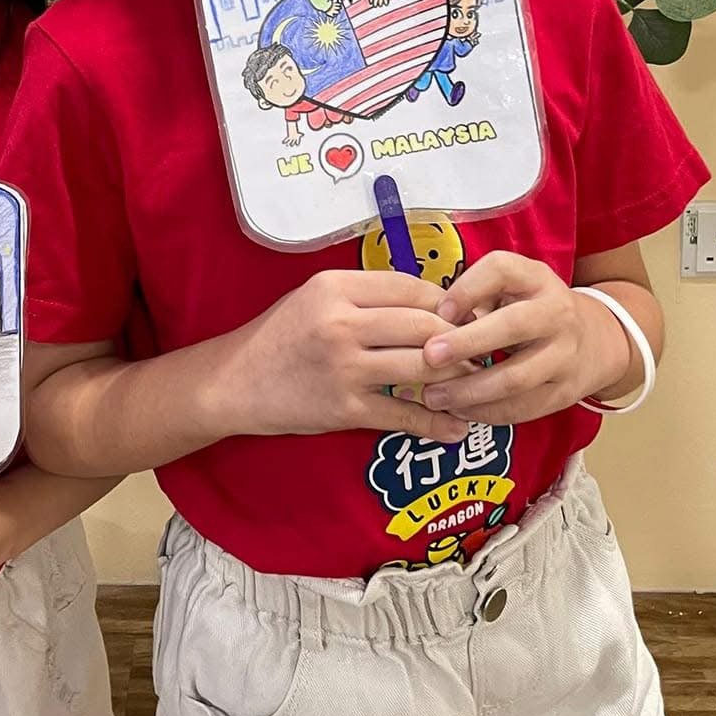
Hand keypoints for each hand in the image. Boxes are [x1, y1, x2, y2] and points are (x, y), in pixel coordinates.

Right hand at [220, 270, 480, 444]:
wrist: (234, 382)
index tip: (465, 314)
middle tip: (481, 350)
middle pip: (425, 324)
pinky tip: (456, 428)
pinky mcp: (343, 408)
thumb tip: (430, 301)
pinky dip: (436, 424)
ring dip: (457, 378)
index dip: (447, 301)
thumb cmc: (279, 335)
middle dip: (462, 339)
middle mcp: (341, 322)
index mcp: (335, 287)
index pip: (411, 287)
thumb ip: (366, 295)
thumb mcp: (314, 297)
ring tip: (474, 384)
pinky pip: (403, 415)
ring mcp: (343, 367)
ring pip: (422, 367)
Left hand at [413, 253, 631, 422]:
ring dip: (471, 390)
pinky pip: (523, 408)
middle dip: (467, 342)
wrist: (596, 339)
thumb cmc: (533, 307)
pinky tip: (460, 410)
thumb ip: (476, 295)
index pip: (501, 270)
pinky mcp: (565, 392)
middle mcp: (557, 313)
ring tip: (433, 396)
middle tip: (429, 356)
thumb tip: (433, 320)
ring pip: (517, 378)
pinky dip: (488, 412)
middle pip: (512, 326)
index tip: (438, 311)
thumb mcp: (513, 286)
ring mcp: (565, 355)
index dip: (467, 289)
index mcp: (537, 278)